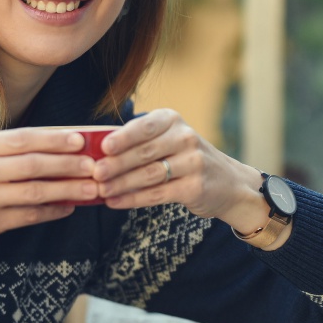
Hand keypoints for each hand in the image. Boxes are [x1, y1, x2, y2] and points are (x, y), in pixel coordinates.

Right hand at [0, 127, 99, 285]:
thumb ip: (6, 150)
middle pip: (34, 164)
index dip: (55, 139)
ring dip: (68, 190)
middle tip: (96, 165)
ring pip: (36, 191)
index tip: (82, 139)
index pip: (24, 139)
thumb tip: (54, 145)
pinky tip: (69, 208)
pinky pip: (28, 215)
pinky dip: (52, 211)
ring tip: (93, 189)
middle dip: (70, 165)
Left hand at [92, 109, 275, 237]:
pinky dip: (133, 199)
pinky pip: (157, 194)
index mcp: (173, 120)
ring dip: (121, 184)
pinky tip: (115, 202)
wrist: (228, 183)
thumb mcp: (168, 139)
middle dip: (116, 164)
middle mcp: (186, 138)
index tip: (103, 147)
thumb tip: (96, 151)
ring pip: (149, 175)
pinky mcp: (194, 187)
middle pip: (144, 152)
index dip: (123, 137)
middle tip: (94, 174)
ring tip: (100, 191)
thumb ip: (139, 141)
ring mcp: (193, 163)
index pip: (146, 127)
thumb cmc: (185, 158)